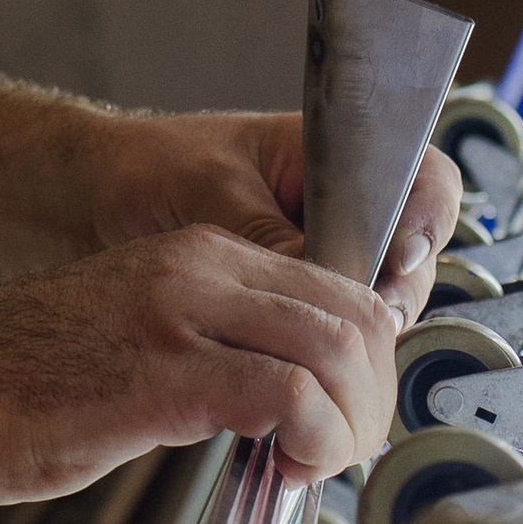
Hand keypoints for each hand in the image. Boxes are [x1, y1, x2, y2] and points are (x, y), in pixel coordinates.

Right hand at [0, 227, 401, 504]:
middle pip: (356, 314)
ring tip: (322, 464)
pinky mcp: (163, 374)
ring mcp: (183, 316)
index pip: (339, 287)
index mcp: (203, 256)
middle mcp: (202, 269)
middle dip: (375, 395)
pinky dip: (312, 439)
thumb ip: (216, 357)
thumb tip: (288, 412)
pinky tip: (284, 470)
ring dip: (352, 422)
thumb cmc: (21, 378)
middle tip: (350, 452)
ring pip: (337, 349)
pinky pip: (285, 396)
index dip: (368, 360)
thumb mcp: (141, 339)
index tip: (350, 419)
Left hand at [81, 110, 463, 323]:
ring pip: (380, 301)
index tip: (396, 262)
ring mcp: (326, 253)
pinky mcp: (299, 298)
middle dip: (393, 296)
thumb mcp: (210, 194)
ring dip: (360, 334)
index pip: (422, 182)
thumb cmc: (150, 169)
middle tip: (365, 331)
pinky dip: (328, 351)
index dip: (426, 224)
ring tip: (325, 357)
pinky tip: (303, 369)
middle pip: (414, 256)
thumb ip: (270, 235)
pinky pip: (337, 328)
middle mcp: (343, 206)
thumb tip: (324, 280)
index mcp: (335, 154)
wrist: (97, 197)